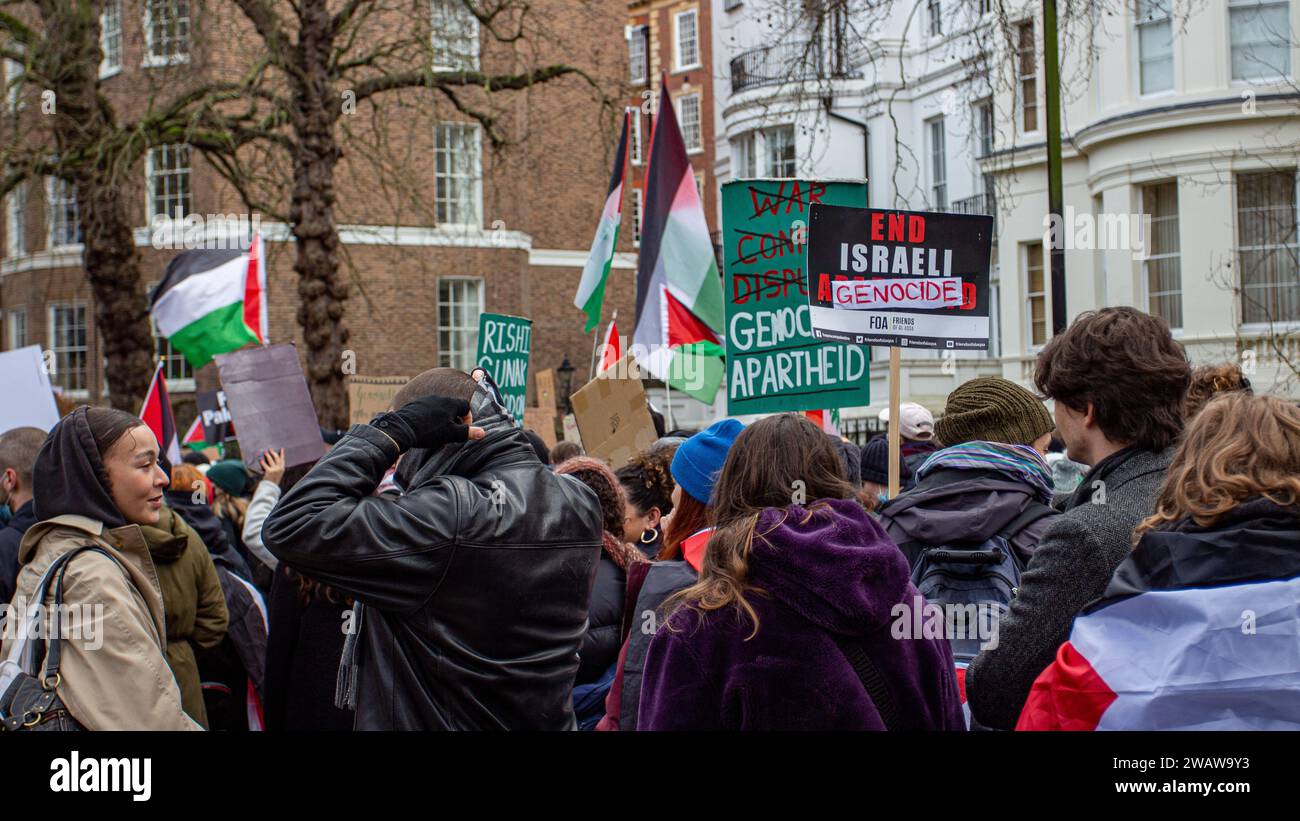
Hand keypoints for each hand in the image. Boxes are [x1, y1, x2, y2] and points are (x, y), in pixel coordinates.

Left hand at [260, 448, 285, 485]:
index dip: (282, 454)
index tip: (282, 449)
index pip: (282, 459)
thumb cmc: (273, 481)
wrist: (271, 488)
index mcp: (282, 469)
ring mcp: (275, 470)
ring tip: (265, 452)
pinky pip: (265, 465)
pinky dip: (263, 462)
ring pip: (271, 460)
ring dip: (268, 455)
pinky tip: (260, 459)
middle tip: (270, 449)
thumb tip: (273, 461)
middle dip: (273, 453)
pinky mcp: (269, 472)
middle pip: (277, 458)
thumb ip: (277, 468)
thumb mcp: (278, 474)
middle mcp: (279, 469)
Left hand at [371, 395, 485, 451]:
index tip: (464, 429)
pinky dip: (430, 420)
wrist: (402, 428)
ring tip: (437, 435)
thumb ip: (467, 433)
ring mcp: (426, 400)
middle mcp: (439, 398)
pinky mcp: (414, 405)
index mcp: (451, 403)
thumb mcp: (451, 434)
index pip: (466, 406)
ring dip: (442, 421)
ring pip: (440, 410)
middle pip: (453, 408)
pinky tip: (425, 431)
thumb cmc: (430, 431)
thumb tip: (483, 433)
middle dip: (454, 422)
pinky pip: (427, 411)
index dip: (468, 419)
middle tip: (450, 435)